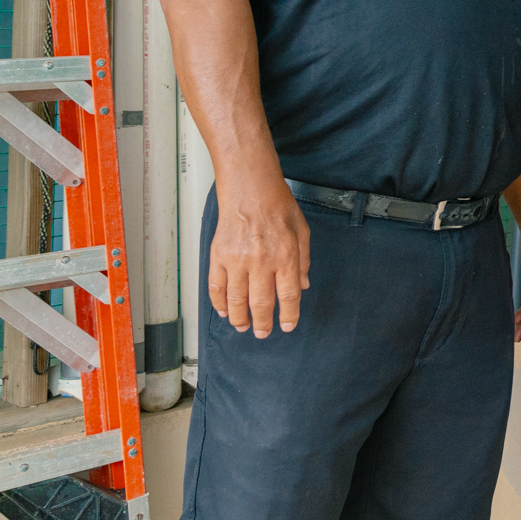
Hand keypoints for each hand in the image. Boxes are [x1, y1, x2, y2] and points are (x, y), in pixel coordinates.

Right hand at [209, 178, 310, 337]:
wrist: (249, 187)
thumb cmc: (277, 205)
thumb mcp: (302, 230)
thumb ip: (304, 260)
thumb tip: (303, 285)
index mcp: (285, 255)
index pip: (288, 294)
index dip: (288, 315)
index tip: (287, 326)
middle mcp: (261, 260)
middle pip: (261, 303)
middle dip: (263, 323)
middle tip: (263, 332)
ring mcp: (237, 259)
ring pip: (236, 300)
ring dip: (240, 318)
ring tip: (243, 327)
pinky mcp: (218, 256)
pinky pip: (216, 287)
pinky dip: (219, 303)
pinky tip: (225, 311)